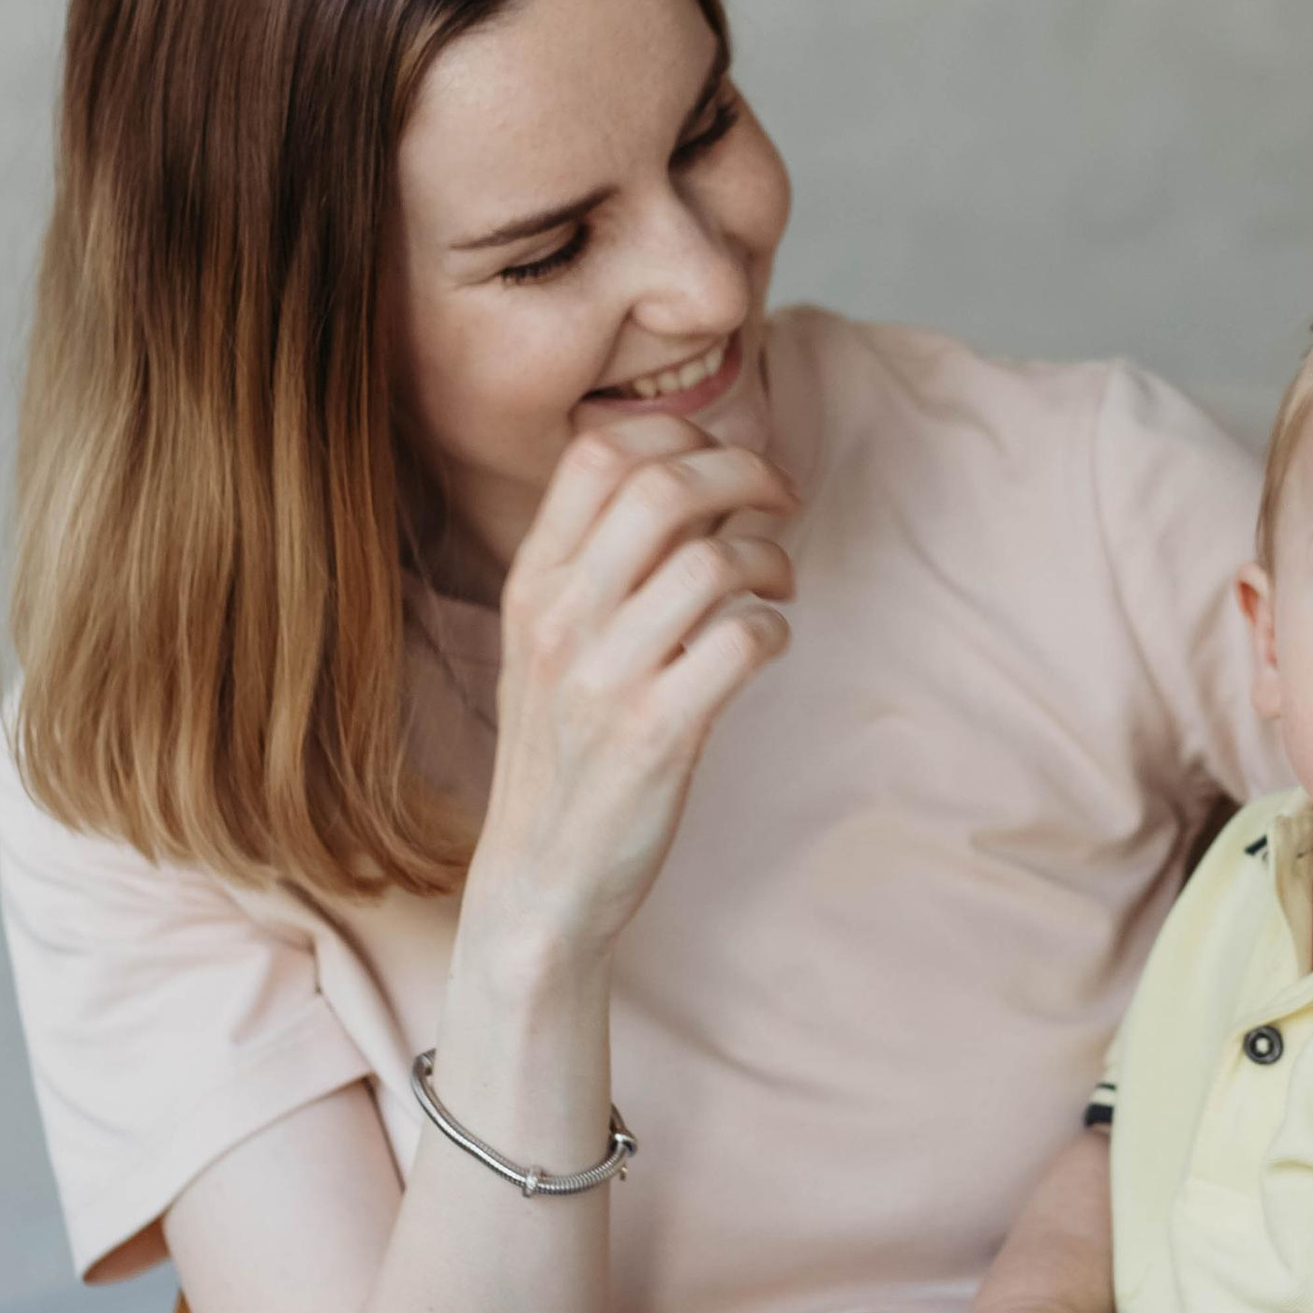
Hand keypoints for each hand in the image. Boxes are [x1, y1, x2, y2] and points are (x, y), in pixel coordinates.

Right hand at [465, 411, 797, 976]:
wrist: (539, 879)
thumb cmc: (563, 753)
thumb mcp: (549, 645)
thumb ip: (600, 563)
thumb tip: (693, 481)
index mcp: (531, 585)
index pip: (599, 452)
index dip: (680, 432)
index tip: (725, 461)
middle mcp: (561, 620)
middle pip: (664, 485)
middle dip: (745, 472)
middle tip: (782, 498)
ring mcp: (606, 677)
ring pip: (714, 561)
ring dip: (771, 559)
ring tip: (778, 585)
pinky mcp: (656, 735)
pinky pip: (742, 641)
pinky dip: (774, 630)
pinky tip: (766, 645)